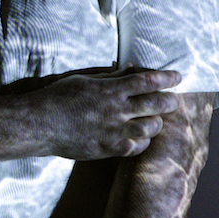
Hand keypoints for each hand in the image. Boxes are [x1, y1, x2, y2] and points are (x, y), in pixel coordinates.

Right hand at [35, 67, 181, 159]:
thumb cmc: (60, 97)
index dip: (166, 78)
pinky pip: (136, 147)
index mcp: (110, 89)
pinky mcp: (108, 148)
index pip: (147, 81)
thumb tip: (132, 69)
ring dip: (157, 122)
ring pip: (149, 127)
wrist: (41, 124)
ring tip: (156, 119)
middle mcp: (115, 109)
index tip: (177, 77)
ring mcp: (112, 131)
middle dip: (170, 101)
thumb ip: (111, 77)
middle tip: (174, 99)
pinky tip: (141, 137)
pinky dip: (143, 141)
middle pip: (154, 104)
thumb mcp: (86, 80)